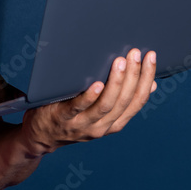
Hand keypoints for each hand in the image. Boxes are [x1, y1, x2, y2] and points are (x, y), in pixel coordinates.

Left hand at [19, 48, 156, 155]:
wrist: (39, 136)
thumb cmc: (73, 115)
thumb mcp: (100, 111)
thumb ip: (120, 99)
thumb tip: (149, 83)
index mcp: (114, 123)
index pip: (136, 101)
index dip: (146, 79)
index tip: (151, 57)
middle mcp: (101, 127)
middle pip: (123, 102)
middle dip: (133, 76)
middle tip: (135, 53)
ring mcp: (82, 124)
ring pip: (105, 105)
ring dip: (115, 83)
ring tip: (119, 62)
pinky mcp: (62, 118)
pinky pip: (78, 108)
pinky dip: (89, 97)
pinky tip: (96, 84)